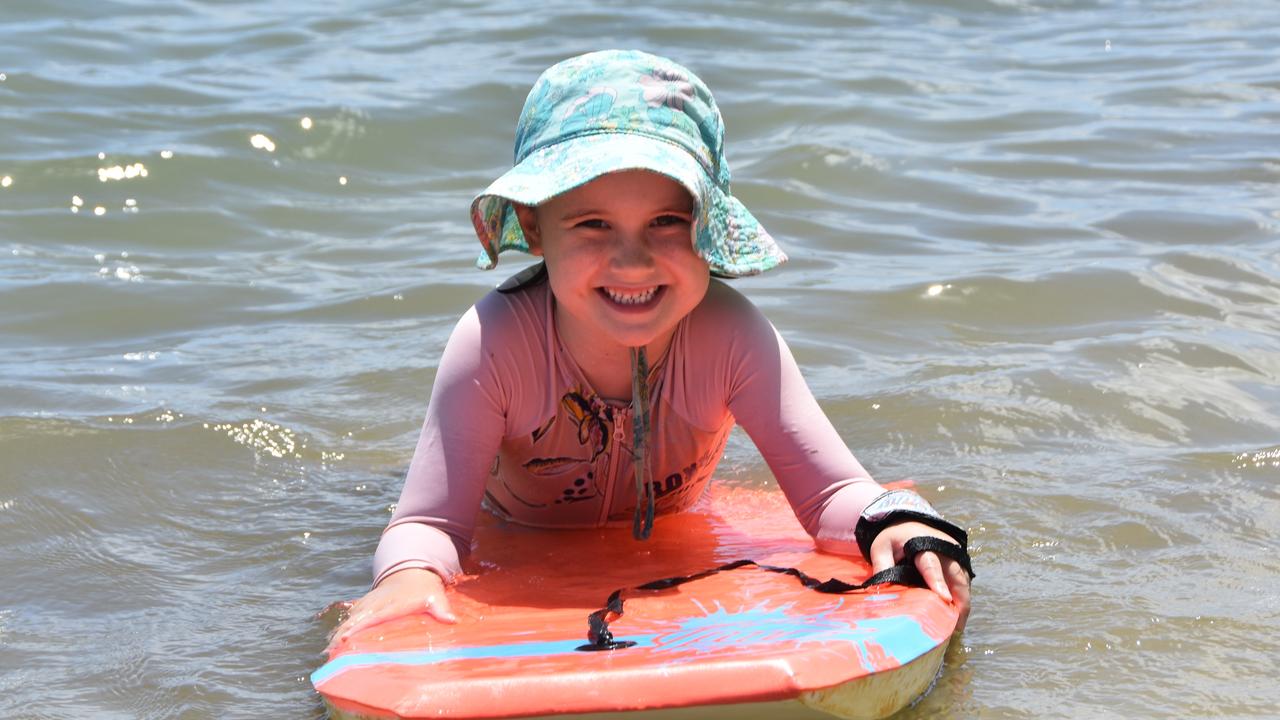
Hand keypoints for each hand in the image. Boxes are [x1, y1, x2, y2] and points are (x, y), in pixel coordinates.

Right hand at [326, 568, 456, 653]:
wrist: (412, 570)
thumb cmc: (424, 588)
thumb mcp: (436, 596)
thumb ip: (441, 609)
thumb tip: (451, 620)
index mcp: (390, 604)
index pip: (371, 616)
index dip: (357, 627)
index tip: (345, 638)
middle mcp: (375, 603)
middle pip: (354, 619)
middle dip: (341, 635)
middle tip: (330, 653)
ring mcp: (368, 604)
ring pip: (349, 619)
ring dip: (338, 634)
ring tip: (329, 654)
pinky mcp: (364, 606)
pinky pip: (350, 618)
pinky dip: (342, 630)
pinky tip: (335, 646)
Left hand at [869, 521, 970, 632]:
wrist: (908, 521)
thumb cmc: (894, 537)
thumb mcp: (881, 547)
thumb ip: (881, 565)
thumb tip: (879, 591)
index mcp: (923, 543)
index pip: (931, 565)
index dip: (938, 582)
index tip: (944, 599)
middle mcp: (944, 550)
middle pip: (956, 577)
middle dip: (958, 601)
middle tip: (954, 626)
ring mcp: (954, 556)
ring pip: (963, 583)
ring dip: (962, 604)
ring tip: (956, 627)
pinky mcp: (958, 563)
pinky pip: (964, 583)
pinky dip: (962, 600)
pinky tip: (956, 617)